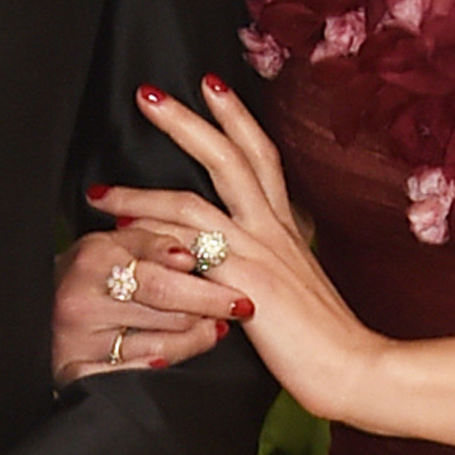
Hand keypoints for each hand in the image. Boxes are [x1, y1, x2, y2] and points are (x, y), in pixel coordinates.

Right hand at [52, 223, 227, 384]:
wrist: (34, 304)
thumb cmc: (87, 272)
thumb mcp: (112, 242)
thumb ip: (151, 238)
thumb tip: (189, 253)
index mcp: (94, 257)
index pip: (166, 276)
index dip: (210, 285)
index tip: (242, 293)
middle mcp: (82, 298)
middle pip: (168, 312)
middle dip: (210, 311)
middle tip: (240, 310)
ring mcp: (77, 338)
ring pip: (159, 345)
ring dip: (195, 340)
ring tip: (213, 330)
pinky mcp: (73, 370)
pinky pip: (131, 375)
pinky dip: (157, 366)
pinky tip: (167, 357)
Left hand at [98, 79, 387, 420]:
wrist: (354, 368)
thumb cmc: (325, 336)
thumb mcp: (297, 284)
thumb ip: (272, 259)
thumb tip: (244, 251)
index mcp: (286, 227)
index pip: (262, 155)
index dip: (236, 117)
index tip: (211, 85)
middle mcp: (272, 230)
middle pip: (228, 157)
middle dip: (186, 121)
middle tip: (146, 94)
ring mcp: (258, 255)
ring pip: (192, 204)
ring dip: (141, 193)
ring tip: (100, 190)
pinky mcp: (244, 286)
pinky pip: (188, 254)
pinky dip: (152, 241)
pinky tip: (119, 237)